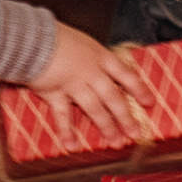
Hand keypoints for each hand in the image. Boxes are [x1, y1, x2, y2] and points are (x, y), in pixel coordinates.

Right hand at [29, 26, 155, 141]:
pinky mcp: (55, 94)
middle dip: (125, 117)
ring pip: (95, 109)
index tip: (149, 102)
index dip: (138, 89)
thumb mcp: (81, 41)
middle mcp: (91, 72)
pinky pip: (63, 116)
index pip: (125, 74)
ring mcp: (74, 84)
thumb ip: (91, 57)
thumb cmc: (54, 36)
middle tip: (135, 133)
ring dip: (106, 127)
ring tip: (116, 142)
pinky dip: (67, 132)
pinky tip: (72, 146)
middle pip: (113, 97)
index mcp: (99, 56)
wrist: (32, 37)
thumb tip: (100, 71)